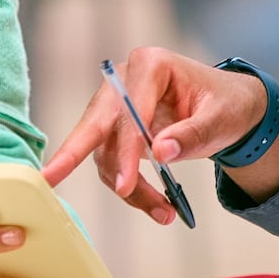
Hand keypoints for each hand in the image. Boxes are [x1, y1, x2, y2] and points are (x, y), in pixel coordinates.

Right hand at [37, 47, 272, 220]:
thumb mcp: (221, 119)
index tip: (125, 185)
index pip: (129, 110)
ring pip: (104, 151)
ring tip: (164, 213)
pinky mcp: (116, 129)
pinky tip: (157, 206)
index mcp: (151, 64)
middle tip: (49, 179)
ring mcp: (116, 105)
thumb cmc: (227, 105)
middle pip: (95, 122)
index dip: (126, 150)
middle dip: (74, 154)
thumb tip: (161, 153)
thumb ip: (193, 134)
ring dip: (126, 187)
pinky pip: (112, 162)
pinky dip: (130, 188)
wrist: (230, 107)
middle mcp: (125, 80)